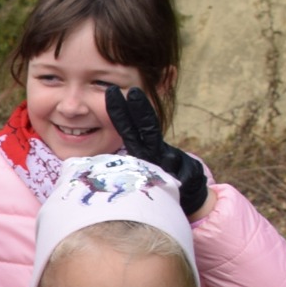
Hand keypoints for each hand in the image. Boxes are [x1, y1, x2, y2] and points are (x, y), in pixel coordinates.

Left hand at [105, 86, 208, 215]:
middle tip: (133, 91)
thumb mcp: (138, 175)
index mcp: (143, 150)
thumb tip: (95, 172)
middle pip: (147, 128)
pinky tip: (183, 183)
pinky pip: (183, 176)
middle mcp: (157, 151)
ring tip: (169, 171)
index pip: (130, 128)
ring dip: (167, 164)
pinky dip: (182, 180)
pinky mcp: (189, 170)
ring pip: (168, 157)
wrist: (190, 195)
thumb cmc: (159, 185)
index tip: (111, 92)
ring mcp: (172, 160)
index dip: (120, 112)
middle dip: (140, 110)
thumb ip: (125, 168)